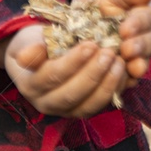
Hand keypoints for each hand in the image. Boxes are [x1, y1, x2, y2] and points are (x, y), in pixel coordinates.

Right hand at [0, 25, 128, 117]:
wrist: (42, 56)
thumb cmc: (36, 43)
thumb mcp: (30, 39)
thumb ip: (31, 47)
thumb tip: (26, 57)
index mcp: (31, 84)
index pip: (52, 76)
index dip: (72, 62)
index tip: (91, 44)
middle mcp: (46, 103)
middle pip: (71, 94)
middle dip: (93, 74)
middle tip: (109, 53)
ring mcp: (65, 111)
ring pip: (88, 105)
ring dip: (107, 84)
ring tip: (119, 62)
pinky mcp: (82, 111)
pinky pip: (99, 106)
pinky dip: (114, 90)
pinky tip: (124, 73)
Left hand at [72, 0, 150, 85]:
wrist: (92, 12)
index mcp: (148, 14)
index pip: (147, 18)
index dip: (138, 25)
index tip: (125, 29)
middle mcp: (148, 35)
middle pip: (149, 42)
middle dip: (139, 47)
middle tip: (126, 49)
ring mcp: (139, 54)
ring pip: (143, 60)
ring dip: (137, 65)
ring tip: (130, 68)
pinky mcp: (127, 69)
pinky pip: (131, 77)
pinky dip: (127, 81)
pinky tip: (120, 83)